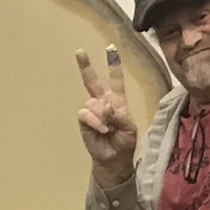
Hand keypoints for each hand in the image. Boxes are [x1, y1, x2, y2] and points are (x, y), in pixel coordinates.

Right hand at [74, 45, 137, 188]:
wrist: (114, 159)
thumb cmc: (124, 143)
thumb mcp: (129, 128)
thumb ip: (120, 115)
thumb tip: (105, 106)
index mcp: (117, 102)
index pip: (116, 81)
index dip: (114, 66)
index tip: (111, 50)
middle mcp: (102, 102)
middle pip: (93, 81)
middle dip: (85, 66)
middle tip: (79, 52)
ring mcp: (92, 110)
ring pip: (93, 102)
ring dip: (103, 116)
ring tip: (108, 129)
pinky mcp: (83, 119)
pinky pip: (86, 113)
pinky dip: (95, 121)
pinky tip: (102, 130)